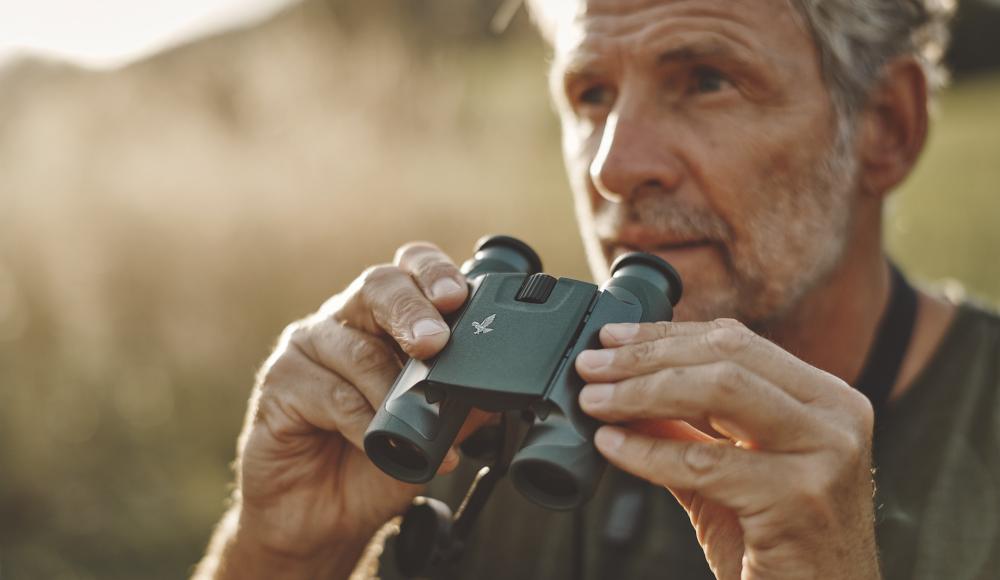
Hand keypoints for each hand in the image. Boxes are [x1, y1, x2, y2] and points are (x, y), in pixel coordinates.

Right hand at [196, 242, 487, 578]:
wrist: (322, 520)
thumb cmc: (373, 465)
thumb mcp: (431, 434)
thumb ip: (462, 403)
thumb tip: (499, 387)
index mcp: (385, 319)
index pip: (410, 269)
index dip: (434, 273)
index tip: (457, 297)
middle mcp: (346, 321)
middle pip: (379, 286)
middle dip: (413, 311)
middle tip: (435, 343)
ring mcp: (308, 347)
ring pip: (357, 348)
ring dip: (392, 389)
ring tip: (416, 424)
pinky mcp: (279, 381)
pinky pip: (330, 393)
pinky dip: (363, 422)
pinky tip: (377, 443)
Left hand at [575, 319, 878, 579]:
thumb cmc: (781, 547)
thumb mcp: (728, 473)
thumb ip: (684, 429)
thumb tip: (622, 391)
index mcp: (823, 399)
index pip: (736, 342)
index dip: (665, 334)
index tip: (612, 339)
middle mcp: (835, 415)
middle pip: (726, 356)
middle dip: (646, 358)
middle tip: (591, 367)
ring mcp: (826, 453)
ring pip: (719, 390)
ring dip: (642, 392)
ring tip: (595, 402)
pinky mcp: (800, 499)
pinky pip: (704, 461)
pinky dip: (648, 451)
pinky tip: (612, 446)